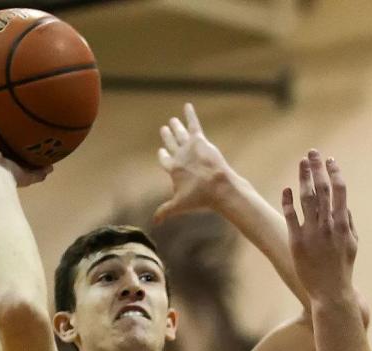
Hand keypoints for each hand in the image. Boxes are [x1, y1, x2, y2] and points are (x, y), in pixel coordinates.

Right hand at [154, 103, 233, 221]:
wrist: (217, 187)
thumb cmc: (199, 198)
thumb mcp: (180, 206)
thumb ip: (165, 211)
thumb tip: (154, 223)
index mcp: (173, 169)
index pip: (164, 160)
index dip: (163, 155)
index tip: (161, 151)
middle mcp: (179, 156)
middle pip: (171, 144)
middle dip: (167, 137)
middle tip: (164, 129)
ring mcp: (189, 147)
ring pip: (179, 134)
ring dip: (175, 127)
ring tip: (173, 121)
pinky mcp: (200, 140)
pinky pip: (193, 124)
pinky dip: (190, 114)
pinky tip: (188, 106)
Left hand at [282, 151, 357, 301]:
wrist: (330, 292)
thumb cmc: (343, 269)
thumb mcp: (352, 245)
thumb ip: (349, 223)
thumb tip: (344, 205)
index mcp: (342, 225)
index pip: (339, 191)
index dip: (334, 173)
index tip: (330, 160)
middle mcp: (327, 226)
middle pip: (321, 190)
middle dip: (317, 169)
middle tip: (312, 152)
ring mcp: (311, 233)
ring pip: (306, 199)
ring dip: (303, 178)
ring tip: (301, 163)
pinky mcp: (296, 242)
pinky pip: (291, 216)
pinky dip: (288, 201)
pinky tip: (286, 189)